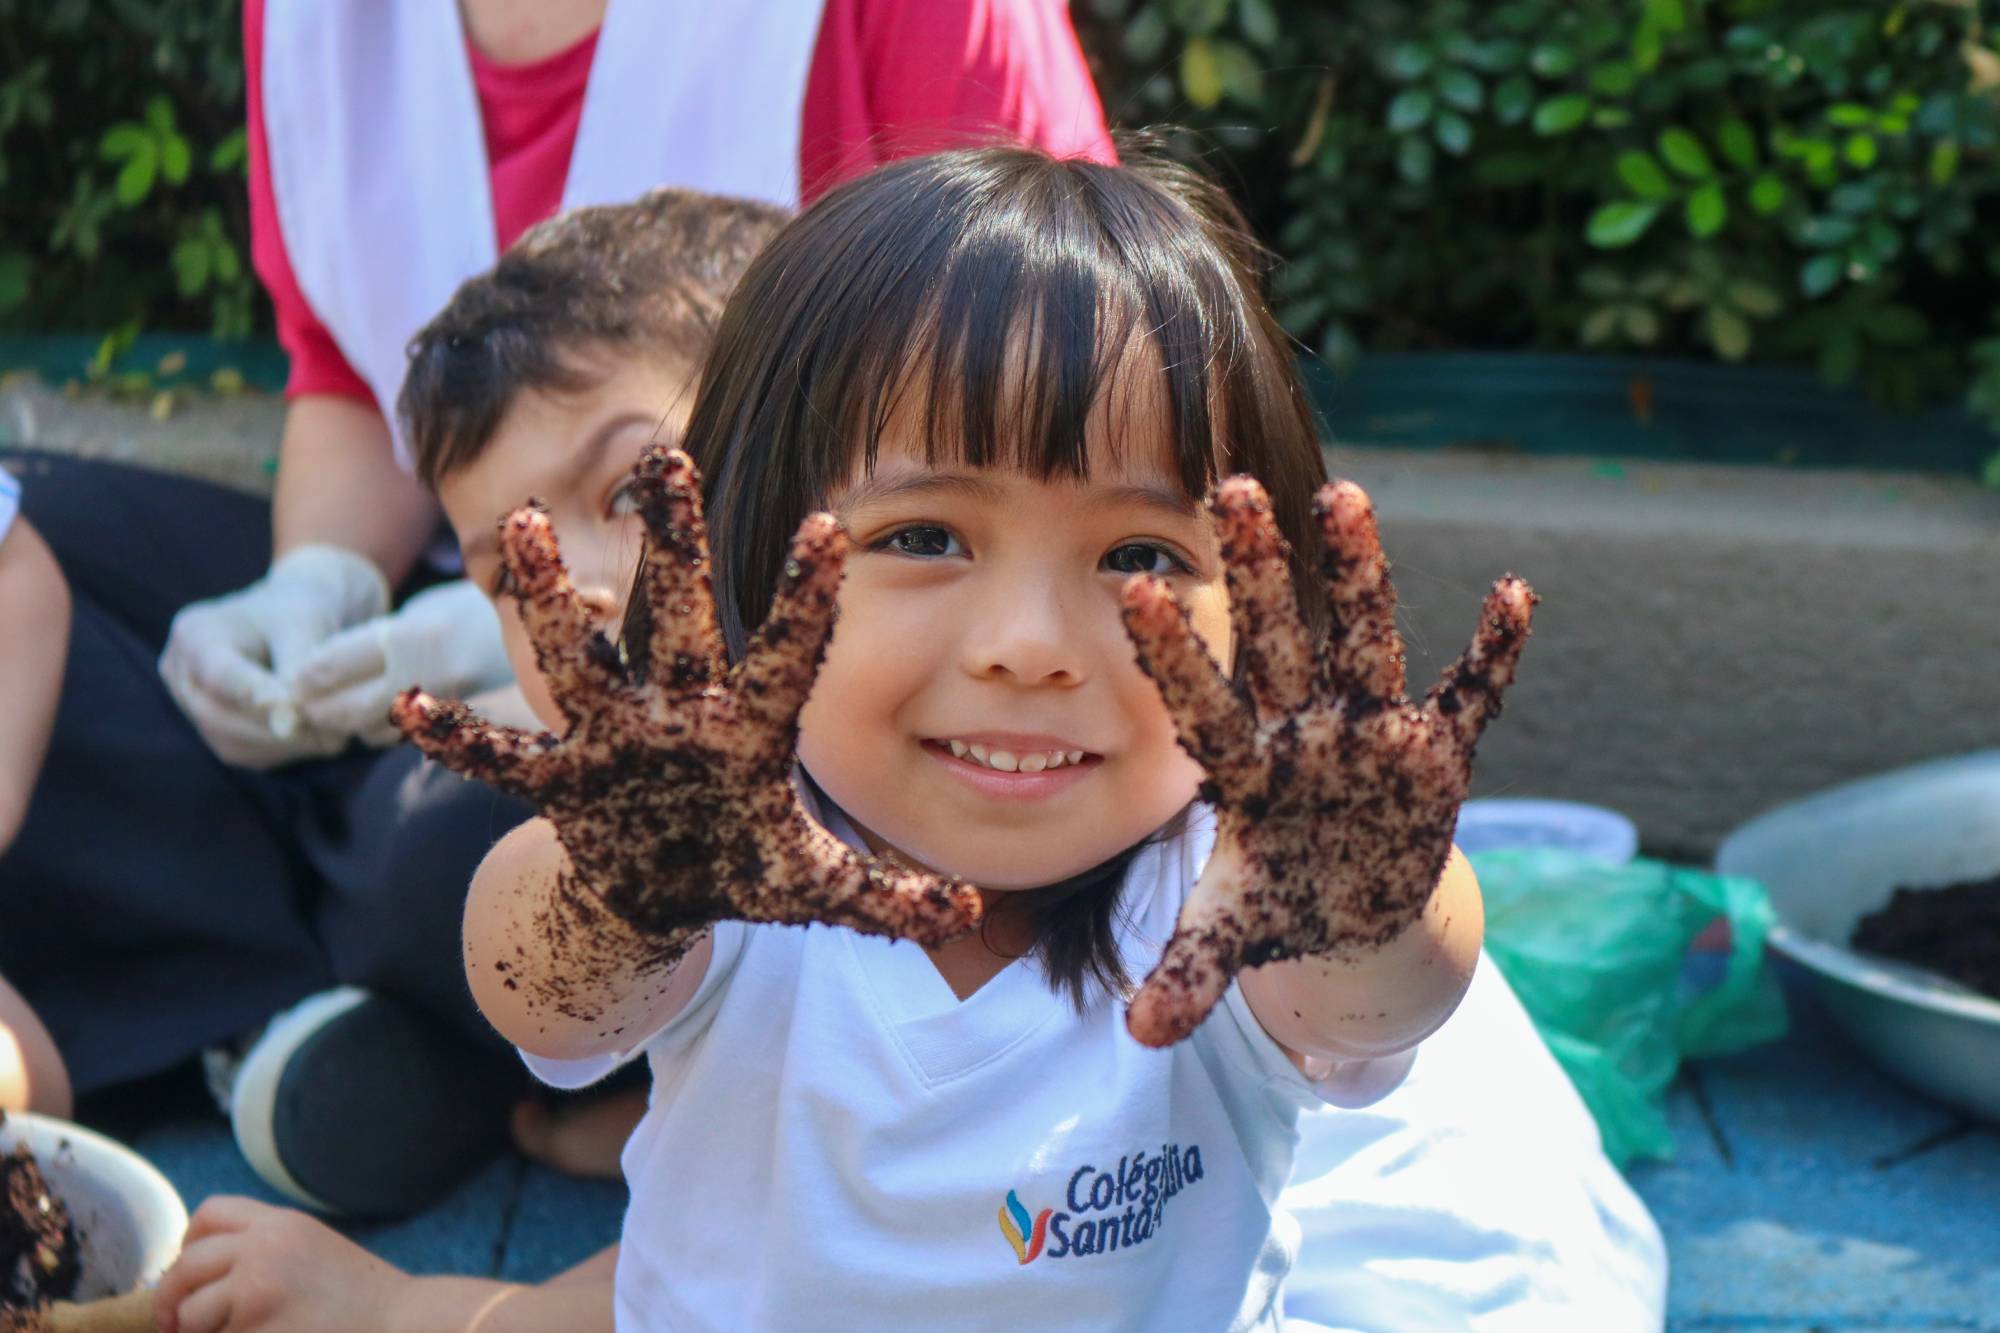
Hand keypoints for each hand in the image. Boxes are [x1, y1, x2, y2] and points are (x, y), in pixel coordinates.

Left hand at [153, 1196, 405, 1332]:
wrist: (403, 1324)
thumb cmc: (359, 1299)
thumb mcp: (312, 1248)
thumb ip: (262, 1247)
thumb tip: (192, 1275)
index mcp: (281, 1224)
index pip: (209, 1214)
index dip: (187, 1245)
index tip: (190, 1276)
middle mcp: (264, 1250)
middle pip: (185, 1268)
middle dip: (170, 1302)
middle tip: (173, 1327)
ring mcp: (258, 1294)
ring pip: (192, 1318)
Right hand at [158, 545, 388, 767]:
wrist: (297, 618)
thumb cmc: (301, 610)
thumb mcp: (304, 624)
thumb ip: (296, 668)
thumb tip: (289, 723)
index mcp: (195, 634)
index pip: (218, 675)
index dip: (257, 698)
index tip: (296, 714)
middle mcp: (181, 672)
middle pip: (216, 715)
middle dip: (274, 728)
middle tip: (330, 733)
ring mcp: (191, 705)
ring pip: (229, 742)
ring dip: (284, 746)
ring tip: (332, 736)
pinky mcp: (215, 729)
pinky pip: (243, 752)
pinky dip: (283, 751)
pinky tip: (317, 740)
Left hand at [291, 579, 512, 745]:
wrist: (551, 633)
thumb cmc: (482, 611)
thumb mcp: (429, 610)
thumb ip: (386, 638)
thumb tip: (330, 667)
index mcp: (413, 637)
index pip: (334, 664)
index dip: (305, 677)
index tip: (292, 683)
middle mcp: (428, 676)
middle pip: (348, 708)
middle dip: (321, 710)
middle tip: (303, 708)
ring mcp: (449, 708)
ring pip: (376, 730)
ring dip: (354, 725)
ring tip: (340, 716)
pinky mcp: (465, 730)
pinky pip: (412, 738)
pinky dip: (391, 732)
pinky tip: (386, 720)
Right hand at [394, 446, 979, 962]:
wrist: (664, 889)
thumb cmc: (747, 866)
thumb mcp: (815, 887)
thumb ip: (888, 898)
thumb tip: (973, 917)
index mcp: (749, 730)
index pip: (786, 654)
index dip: (805, 598)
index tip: (827, 525)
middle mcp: (679, 713)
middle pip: (678, 617)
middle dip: (672, 545)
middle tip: (669, 458)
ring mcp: (614, 740)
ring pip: (581, 658)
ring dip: (552, 601)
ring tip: (525, 526)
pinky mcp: (560, 780)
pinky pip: (501, 758)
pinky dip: (457, 737)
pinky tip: (405, 708)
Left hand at [1118, 476, 1533, 1046]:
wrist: (1351, 904)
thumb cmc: (1281, 897)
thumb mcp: (1234, 931)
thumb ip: (1190, 971)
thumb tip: (1139, 1035)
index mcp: (1246, 770)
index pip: (1202, 705)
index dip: (1174, 657)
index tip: (1131, 591)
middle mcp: (1304, 732)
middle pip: (1279, 641)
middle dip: (1259, 572)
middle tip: (1230, 487)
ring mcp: (1371, 733)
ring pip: (1365, 640)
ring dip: (1358, 576)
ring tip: (1345, 496)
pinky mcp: (1436, 753)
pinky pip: (1472, 696)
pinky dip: (1495, 652)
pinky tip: (1515, 592)